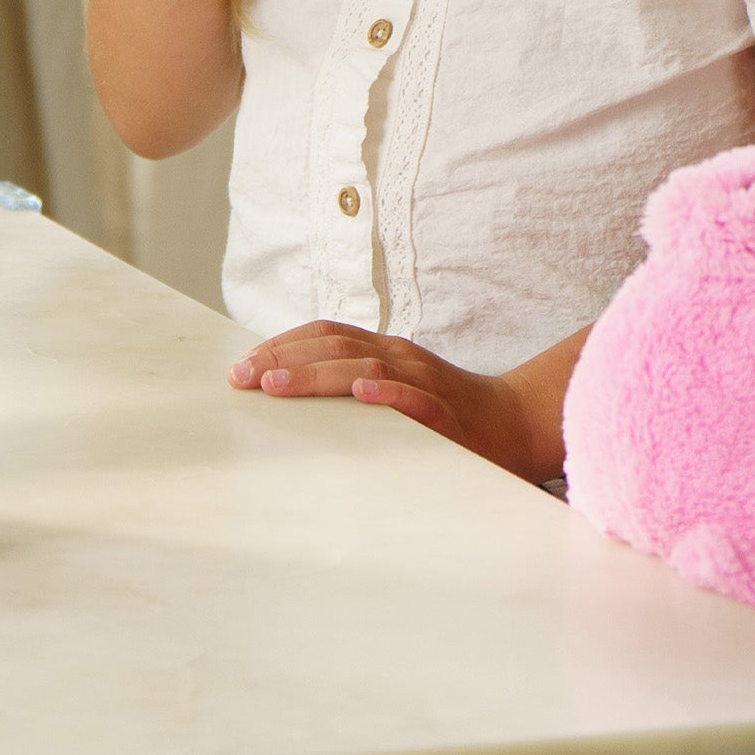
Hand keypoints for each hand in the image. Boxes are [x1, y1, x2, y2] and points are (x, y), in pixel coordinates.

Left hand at [227, 321, 540, 482]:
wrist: (513, 422)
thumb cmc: (447, 411)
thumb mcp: (396, 386)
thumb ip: (356, 381)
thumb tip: (294, 388)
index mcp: (384, 348)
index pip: (326, 332)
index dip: (283, 343)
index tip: (243, 364)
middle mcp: (399, 355)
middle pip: (334, 344)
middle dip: (282, 359)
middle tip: (241, 377)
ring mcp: (423, 379)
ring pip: (363, 366)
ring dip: (315, 374)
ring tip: (276, 385)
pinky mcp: (445, 411)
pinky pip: (413, 397)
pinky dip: (386, 392)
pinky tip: (361, 394)